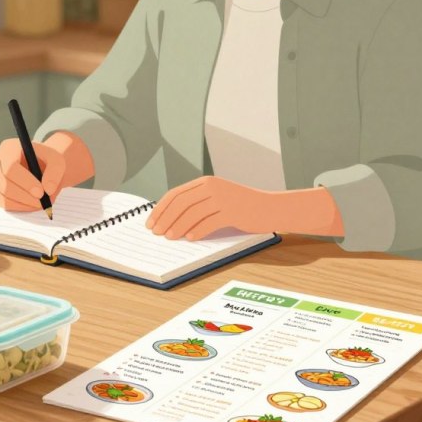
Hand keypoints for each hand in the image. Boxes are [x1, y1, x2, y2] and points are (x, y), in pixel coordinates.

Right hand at [0, 131, 94, 211]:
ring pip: (3, 196)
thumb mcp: (57, 161)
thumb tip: (47, 190)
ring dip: (23, 204)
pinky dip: (19, 207)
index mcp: (9, 148)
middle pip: (4, 183)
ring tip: (41, 204)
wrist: (41, 167)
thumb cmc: (47, 162)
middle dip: (24, 196)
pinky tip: (32, 205)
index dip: (25, 181)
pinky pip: (3, 203)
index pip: (10, 166)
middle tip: (42, 203)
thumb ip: (55, 173)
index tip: (41, 192)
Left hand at [146, 177, 272, 240]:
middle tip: (156, 232)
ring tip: (170, 237)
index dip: (161, 208)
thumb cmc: (242, 206)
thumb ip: (198, 203)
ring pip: (193, 213)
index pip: (176, 194)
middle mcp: (213, 187)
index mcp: (206, 182)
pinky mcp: (233, 212)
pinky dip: (197, 231)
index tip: (151, 222)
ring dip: (178, 226)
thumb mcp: (218, 198)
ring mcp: (223, 198)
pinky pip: (210, 222)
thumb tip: (171, 220)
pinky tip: (190, 239)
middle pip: (181, 203)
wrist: (270, 207)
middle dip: (165, 218)